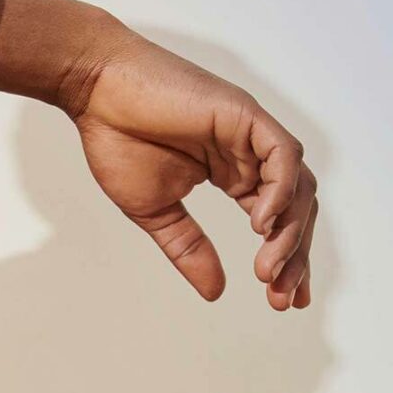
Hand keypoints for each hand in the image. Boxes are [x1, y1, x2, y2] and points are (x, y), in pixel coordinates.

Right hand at [0, 0, 316, 309]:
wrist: (96, 91)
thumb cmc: (118, 139)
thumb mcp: (156, 212)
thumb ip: (189, 249)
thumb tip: (218, 293)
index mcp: (233, 173)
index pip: (276, 220)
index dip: (286, 260)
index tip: (282, 300)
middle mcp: (250, 154)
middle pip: (296, 208)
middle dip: (293, 256)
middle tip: (281, 298)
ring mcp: (251, 132)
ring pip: (297, 185)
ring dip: (289, 232)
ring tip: (268, 270)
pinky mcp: (245, 114)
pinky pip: (282, 155)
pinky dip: (280, 190)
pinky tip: (261, 224)